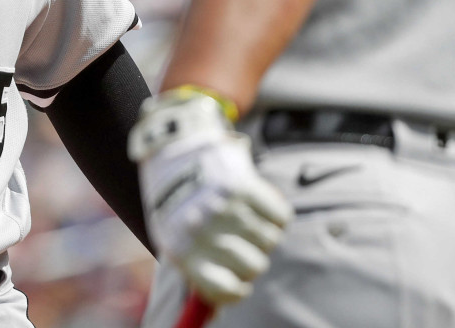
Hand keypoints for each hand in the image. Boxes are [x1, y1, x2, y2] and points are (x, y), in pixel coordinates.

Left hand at [128, 91, 292, 306]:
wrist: (174, 144)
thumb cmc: (175, 197)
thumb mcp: (174, 236)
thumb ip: (198, 271)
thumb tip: (214, 313)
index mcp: (183, 250)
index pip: (226, 292)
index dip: (236, 289)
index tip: (238, 281)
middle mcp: (205, 232)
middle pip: (254, 267)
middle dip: (250, 256)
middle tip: (239, 240)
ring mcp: (226, 209)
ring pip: (270, 240)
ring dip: (261, 230)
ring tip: (242, 213)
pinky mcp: (244, 186)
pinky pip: (280, 216)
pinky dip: (274, 211)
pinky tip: (257, 201)